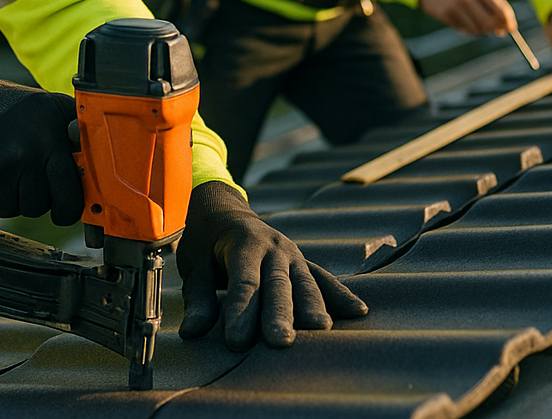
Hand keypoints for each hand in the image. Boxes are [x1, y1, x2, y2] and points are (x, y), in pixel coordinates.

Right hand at [0, 55, 81, 223]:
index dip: (68, 206)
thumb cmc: (4, 106)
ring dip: (6, 196)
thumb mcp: (47, 107)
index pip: (71, 194)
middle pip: (40, 207)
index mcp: (51, 136)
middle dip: (34, 199)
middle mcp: (28, 153)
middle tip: (23, 176)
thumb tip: (98, 165)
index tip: (64, 205)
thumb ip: (75, 132)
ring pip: (12, 209)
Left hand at [175, 181, 366, 350]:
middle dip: (279, 313)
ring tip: (320, 330)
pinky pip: (323, 278)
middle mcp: (272, 247)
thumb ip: (198, 298)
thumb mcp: (194, 264)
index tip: (235, 341)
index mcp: (243, 243)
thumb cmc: (206, 241)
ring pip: (304, 281)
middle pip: (277, 285)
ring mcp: (292, 254)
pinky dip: (340, 294)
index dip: (239, 311)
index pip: (243, 281)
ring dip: (312, 306)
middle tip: (280, 341)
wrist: (225, 210)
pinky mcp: (302, 264)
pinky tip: (358, 311)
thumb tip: (192, 332)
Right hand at [418, 0, 516, 36]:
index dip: (509, 22)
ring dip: (480, 31)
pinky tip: (460, 18)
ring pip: (477, 29)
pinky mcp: (446, 14)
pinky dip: (466, 28)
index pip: (501, 9)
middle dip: (494, 29)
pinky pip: (463, 30)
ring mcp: (456, 5)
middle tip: (494, 30)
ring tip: (475, 22)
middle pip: (490, 23)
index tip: (511, 29)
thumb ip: (492, 2)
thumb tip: (506, 27)